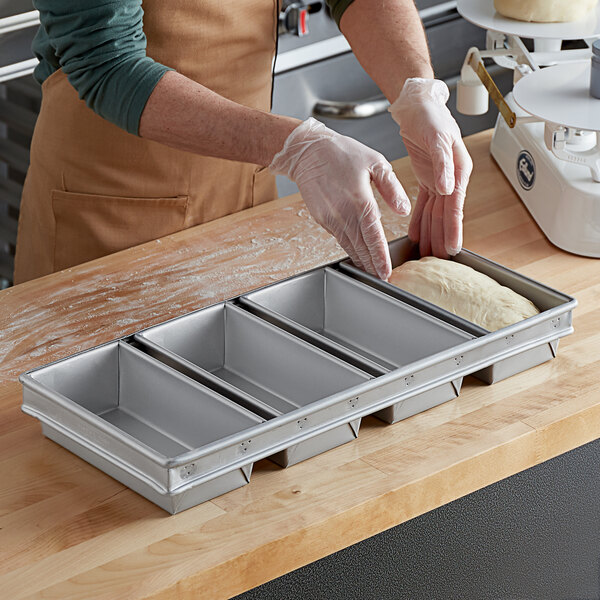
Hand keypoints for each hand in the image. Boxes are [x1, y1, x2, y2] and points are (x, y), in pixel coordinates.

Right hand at [269, 118, 410, 279]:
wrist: (307, 151)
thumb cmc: (342, 153)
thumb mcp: (375, 162)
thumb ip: (392, 188)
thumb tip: (404, 209)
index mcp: (360, 200)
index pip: (374, 236)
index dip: (380, 257)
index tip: (386, 271)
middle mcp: (343, 213)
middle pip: (360, 247)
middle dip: (371, 265)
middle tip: (381, 278)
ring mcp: (330, 218)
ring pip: (348, 245)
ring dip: (360, 259)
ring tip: (370, 270)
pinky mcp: (320, 218)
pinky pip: (338, 237)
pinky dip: (348, 247)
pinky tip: (356, 252)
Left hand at [389, 78, 472, 256]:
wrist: (417, 105)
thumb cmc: (431, 116)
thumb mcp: (438, 137)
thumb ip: (443, 163)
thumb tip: (448, 188)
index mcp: (459, 170)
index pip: (455, 206)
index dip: (453, 228)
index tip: (453, 248)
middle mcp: (451, 179)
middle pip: (446, 215)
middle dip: (442, 238)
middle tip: (437, 260)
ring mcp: (439, 180)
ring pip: (435, 213)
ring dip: (431, 233)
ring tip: (426, 253)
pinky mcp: (427, 179)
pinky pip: (424, 205)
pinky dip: (419, 220)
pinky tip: (416, 234)